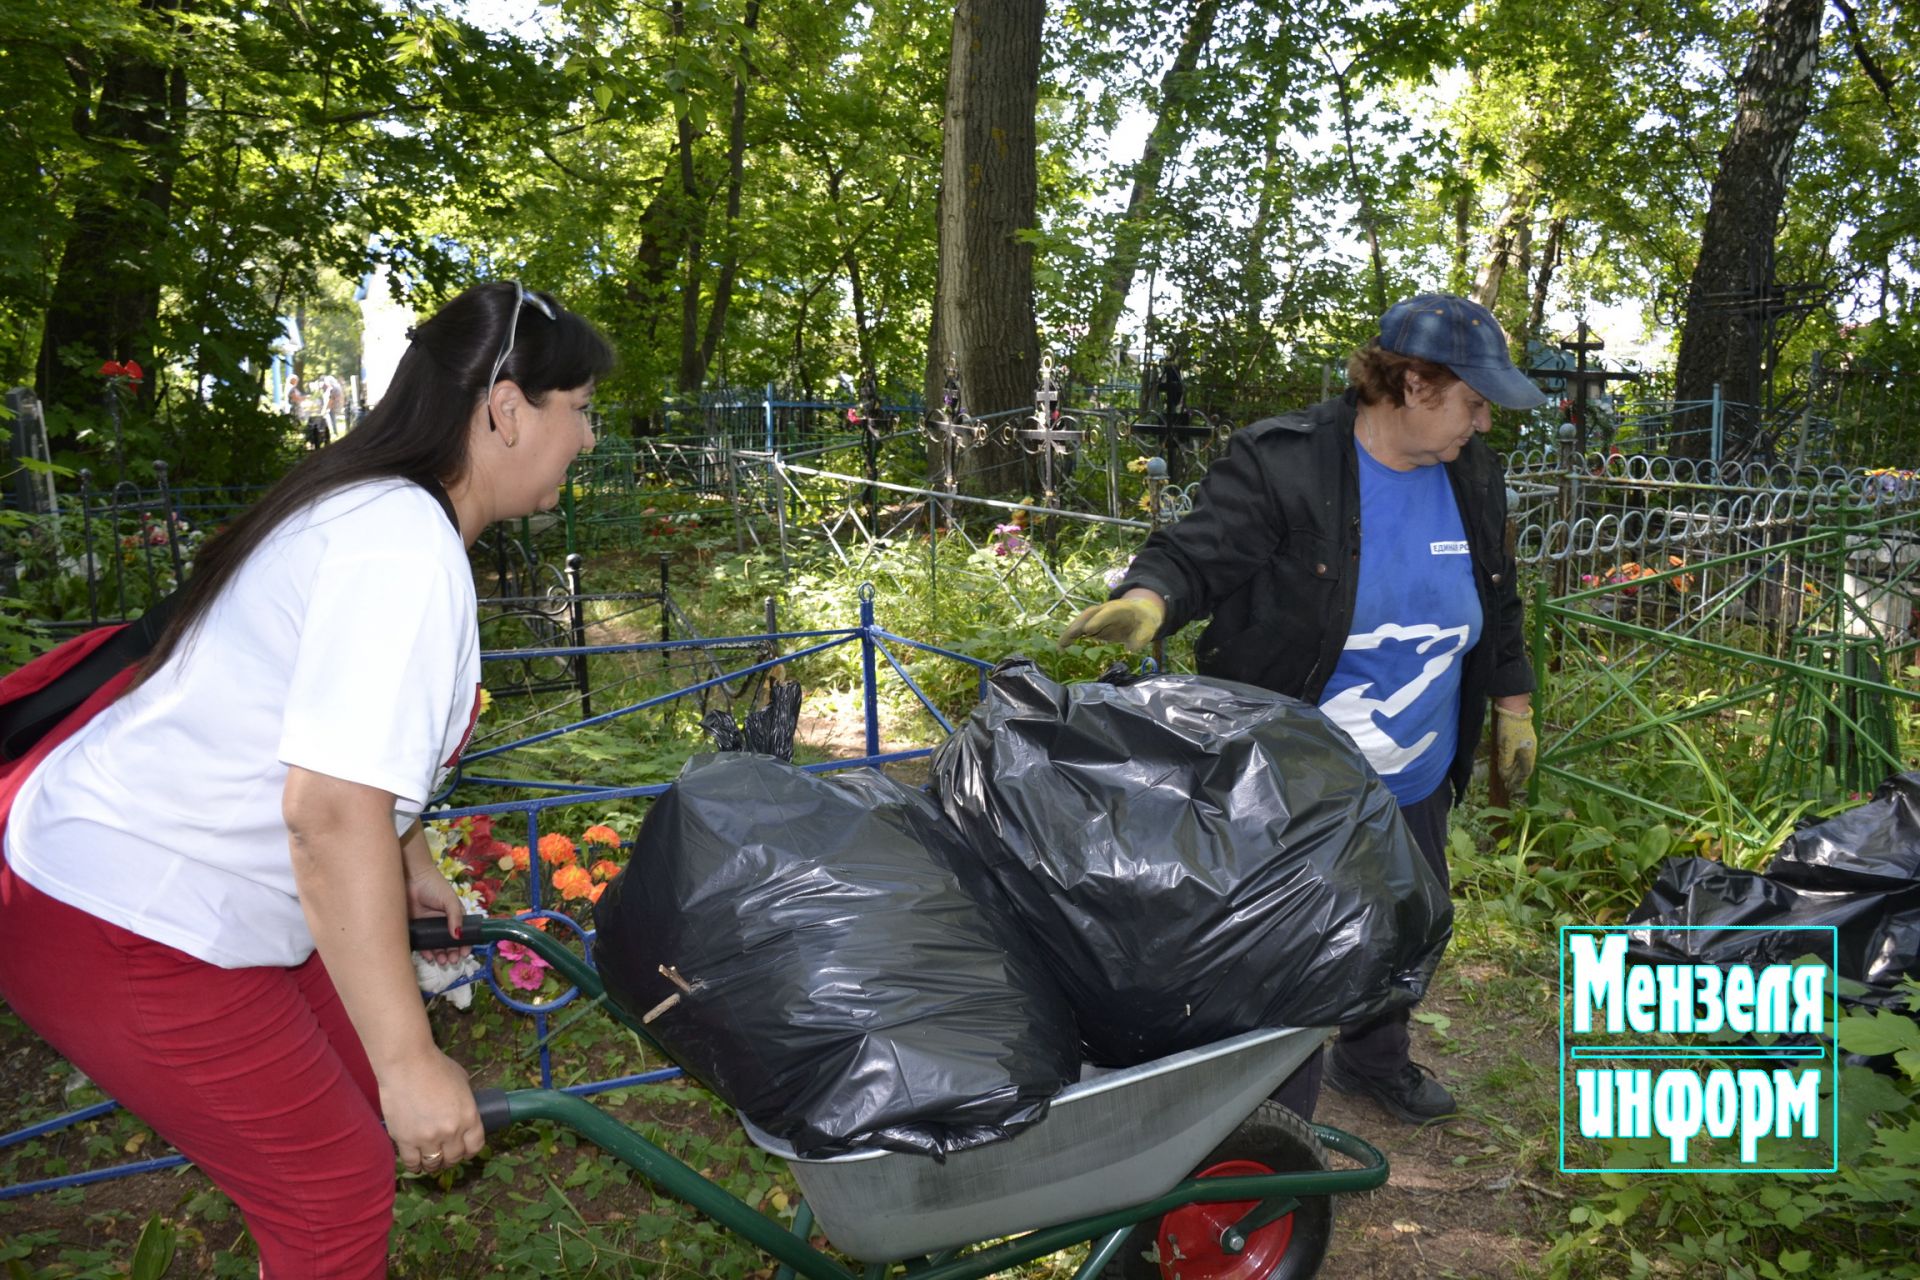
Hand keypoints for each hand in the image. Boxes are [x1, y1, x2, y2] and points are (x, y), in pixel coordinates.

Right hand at [379, 1049, 484, 1174]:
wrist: (406, 1064)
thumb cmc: (435, 1066)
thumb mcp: (462, 1082)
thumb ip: (465, 1101)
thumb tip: (462, 1109)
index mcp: (469, 1117)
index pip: (475, 1146)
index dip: (469, 1151)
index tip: (464, 1150)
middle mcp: (452, 1132)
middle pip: (454, 1157)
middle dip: (451, 1158)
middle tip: (445, 1155)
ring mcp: (428, 1138)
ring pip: (434, 1164)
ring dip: (433, 1164)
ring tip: (430, 1160)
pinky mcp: (406, 1140)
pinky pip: (412, 1163)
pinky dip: (415, 1166)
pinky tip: (415, 1163)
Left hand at [407, 866, 467, 967]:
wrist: (410, 878)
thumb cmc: (433, 885)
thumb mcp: (449, 900)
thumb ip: (455, 917)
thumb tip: (458, 936)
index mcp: (453, 915)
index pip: (461, 933)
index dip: (464, 944)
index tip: (464, 954)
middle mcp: (441, 923)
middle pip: (448, 942)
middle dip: (452, 953)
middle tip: (452, 961)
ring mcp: (427, 926)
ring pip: (435, 945)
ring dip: (440, 954)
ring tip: (441, 961)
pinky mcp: (415, 928)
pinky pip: (421, 943)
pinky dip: (425, 951)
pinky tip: (429, 956)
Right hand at [1058, 595, 1164, 650]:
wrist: (1140, 613)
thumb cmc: (1144, 621)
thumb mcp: (1149, 628)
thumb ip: (1142, 637)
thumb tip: (1131, 648)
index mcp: (1119, 609)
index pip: (1107, 612)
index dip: (1098, 620)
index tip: (1089, 630)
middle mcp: (1105, 610)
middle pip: (1089, 614)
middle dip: (1078, 625)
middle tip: (1069, 638)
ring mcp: (1097, 617)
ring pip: (1081, 621)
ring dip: (1071, 632)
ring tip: (1061, 646)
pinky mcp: (1093, 625)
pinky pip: (1080, 629)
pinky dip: (1071, 636)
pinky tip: (1062, 647)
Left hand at [1494, 703, 1537, 798]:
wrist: (1514, 707)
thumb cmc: (1511, 727)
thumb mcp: (1506, 747)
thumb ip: (1505, 763)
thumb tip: (1505, 776)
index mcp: (1529, 753)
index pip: (1525, 772)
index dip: (1518, 781)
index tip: (1510, 789)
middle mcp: (1530, 749)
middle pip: (1523, 768)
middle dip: (1515, 777)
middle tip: (1507, 786)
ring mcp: (1526, 743)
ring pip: (1520, 760)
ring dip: (1513, 769)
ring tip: (1506, 776)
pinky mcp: (1521, 737)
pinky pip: (1518, 753)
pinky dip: (1512, 760)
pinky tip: (1506, 761)